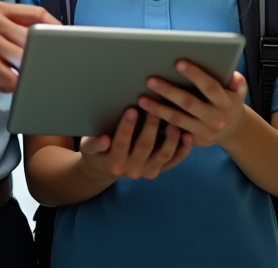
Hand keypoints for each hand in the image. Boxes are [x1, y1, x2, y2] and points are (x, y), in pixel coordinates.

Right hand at [0, 1, 59, 99]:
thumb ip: (11, 26)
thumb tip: (45, 36)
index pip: (37, 13)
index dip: (55, 28)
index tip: (64, 40)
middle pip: (36, 37)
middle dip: (44, 54)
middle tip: (50, 65)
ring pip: (27, 59)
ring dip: (28, 71)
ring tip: (18, 75)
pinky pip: (15, 79)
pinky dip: (13, 85)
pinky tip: (2, 84)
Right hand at [78, 107, 192, 181]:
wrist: (106, 169)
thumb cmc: (97, 150)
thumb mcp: (88, 146)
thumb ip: (94, 143)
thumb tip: (104, 139)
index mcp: (114, 163)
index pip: (120, 143)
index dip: (126, 127)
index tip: (131, 109)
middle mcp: (132, 170)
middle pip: (144, 147)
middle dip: (151, 126)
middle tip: (156, 107)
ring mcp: (148, 172)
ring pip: (163, 154)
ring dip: (171, 138)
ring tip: (174, 120)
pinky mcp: (160, 170)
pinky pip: (174, 161)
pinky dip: (183, 149)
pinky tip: (188, 135)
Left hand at [138, 61, 249, 148]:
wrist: (232, 130)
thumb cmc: (229, 101)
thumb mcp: (238, 90)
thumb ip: (236, 80)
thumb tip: (232, 74)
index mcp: (225, 102)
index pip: (210, 86)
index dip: (195, 75)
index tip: (178, 62)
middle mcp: (215, 118)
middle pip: (188, 103)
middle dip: (169, 91)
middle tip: (150, 80)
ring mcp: (204, 132)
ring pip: (177, 120)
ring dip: (157, 109)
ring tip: (141, 99)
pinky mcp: (193, 141)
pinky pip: (173, 132)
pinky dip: (159, 123)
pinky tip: (144, 115)